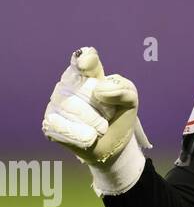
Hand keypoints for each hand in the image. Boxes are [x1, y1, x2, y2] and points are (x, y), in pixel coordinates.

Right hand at [42, 47, 150, 166]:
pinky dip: (82, 136)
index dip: (85, 61)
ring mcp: (56, 102)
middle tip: (107, 116)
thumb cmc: (118, 118)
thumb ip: (123, 90)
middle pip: (85, 89)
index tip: (85, 65)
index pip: (84, 60)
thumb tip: (99, 91)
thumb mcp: (130, 101)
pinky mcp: (50, 123)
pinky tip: (89, 137)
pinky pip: (64, 127)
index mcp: (88, 73)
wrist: (112, 146)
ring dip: (95, 123)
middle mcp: (68, 84)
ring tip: (99, 127)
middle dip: (103, 107)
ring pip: (75, 109)